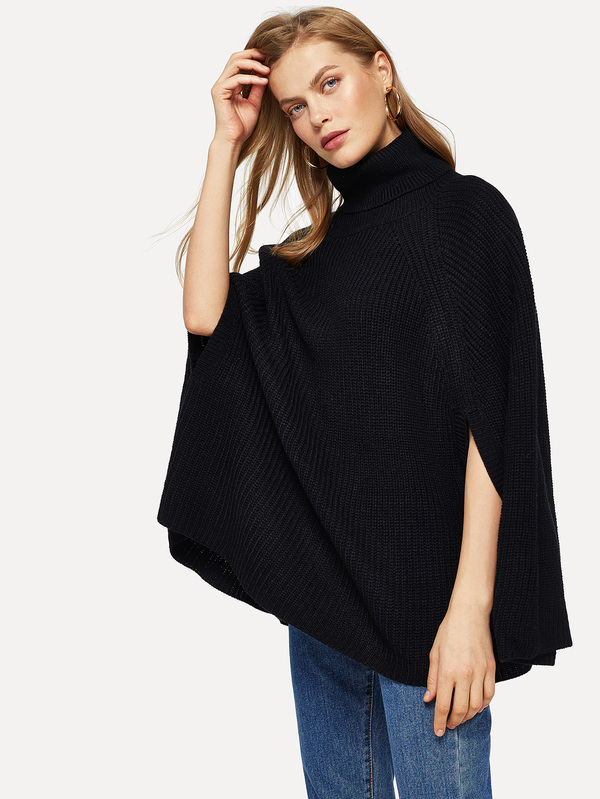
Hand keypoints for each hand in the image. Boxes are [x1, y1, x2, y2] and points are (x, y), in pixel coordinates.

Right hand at [210, 48, 270, 145]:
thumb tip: (265, 74)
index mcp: (230, 84)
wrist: (233, 140)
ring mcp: (220, 86)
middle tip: (268, 57)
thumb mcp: (254, 103)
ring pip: (235, 64)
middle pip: (235, 57)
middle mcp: (223, 82)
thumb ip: (257, 88)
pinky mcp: (219, 92)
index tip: (268, 58)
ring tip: (267, 70)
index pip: (239, 62)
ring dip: (253, 64)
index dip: (253, 57)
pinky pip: (236, 79)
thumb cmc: (242, 125)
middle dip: (252, 54)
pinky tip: (263, 81)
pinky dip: (251, 78)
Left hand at [423, 598, 495, 736]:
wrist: (469, 614)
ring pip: (477, 706)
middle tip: (449, 725)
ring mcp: (480, 673)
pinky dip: (483, 705)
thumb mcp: (434, 653)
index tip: (438, 732)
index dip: (439, 722)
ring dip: (469, 716)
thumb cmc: (449, 631)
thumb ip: (432, 678)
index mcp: (447, 671)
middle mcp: (465, 675)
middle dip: (454, 722)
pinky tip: (476, 706)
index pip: (443, 705)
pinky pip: (489, 695)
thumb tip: (428, 699)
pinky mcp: (491, 669)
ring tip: (461, 718)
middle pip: (461, 710)